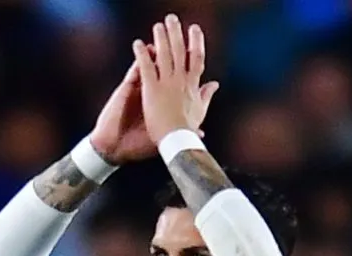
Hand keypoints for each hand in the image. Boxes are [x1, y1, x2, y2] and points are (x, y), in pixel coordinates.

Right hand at [90, 26, 218, 164]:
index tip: (197, 61)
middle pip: (164, 71)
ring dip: (155, 54)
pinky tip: (145, 50)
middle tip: (182, 42)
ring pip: (148, 68)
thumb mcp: (164, 137)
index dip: (186, 72)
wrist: (116, 148)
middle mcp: (150, 95)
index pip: (175, 85)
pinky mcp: (125, 91)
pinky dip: (140, 61)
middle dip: (172, 57)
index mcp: (161, 105)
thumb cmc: (138, 145)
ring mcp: (137, 91)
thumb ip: (183, 129)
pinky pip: (133, 73)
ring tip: (165, 42)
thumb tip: (202, 131)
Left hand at [132, 15, 219, 145]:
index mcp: (192, 85)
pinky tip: (137, 44)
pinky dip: (141, 54)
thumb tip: (215, 84)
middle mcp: (181, 80)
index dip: (196, 42)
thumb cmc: (188, 130)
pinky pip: (146, 66)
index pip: (196, 58)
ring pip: (164, 54)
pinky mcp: (152, 88)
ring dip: (161, 38)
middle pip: (180, 50)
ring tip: (157, 26)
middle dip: (177, 33)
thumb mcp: (200, 110)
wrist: (177, 140)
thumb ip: (206, 94)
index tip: (194, 29)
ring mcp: (167, 83)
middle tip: (172, 19)